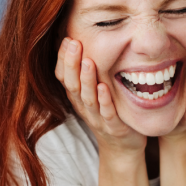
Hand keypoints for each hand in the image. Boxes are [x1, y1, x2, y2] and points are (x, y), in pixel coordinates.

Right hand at [55, 37, 145, 153]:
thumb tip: (82, 42)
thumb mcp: (93, 92)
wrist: (122, 147)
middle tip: (74, 43)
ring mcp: (97, 118)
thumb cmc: (108, 113)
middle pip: (72, 85)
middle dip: (72, 63)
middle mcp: (83, 107)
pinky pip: (107, 113)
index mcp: (77, 97)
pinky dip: (104, 101)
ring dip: (87, 80)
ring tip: (88, 61)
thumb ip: (87, 72)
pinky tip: (104, 87)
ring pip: (87, 98)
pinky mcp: (113, 128)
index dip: (63, 59)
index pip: (63, 76)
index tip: (68, 39)